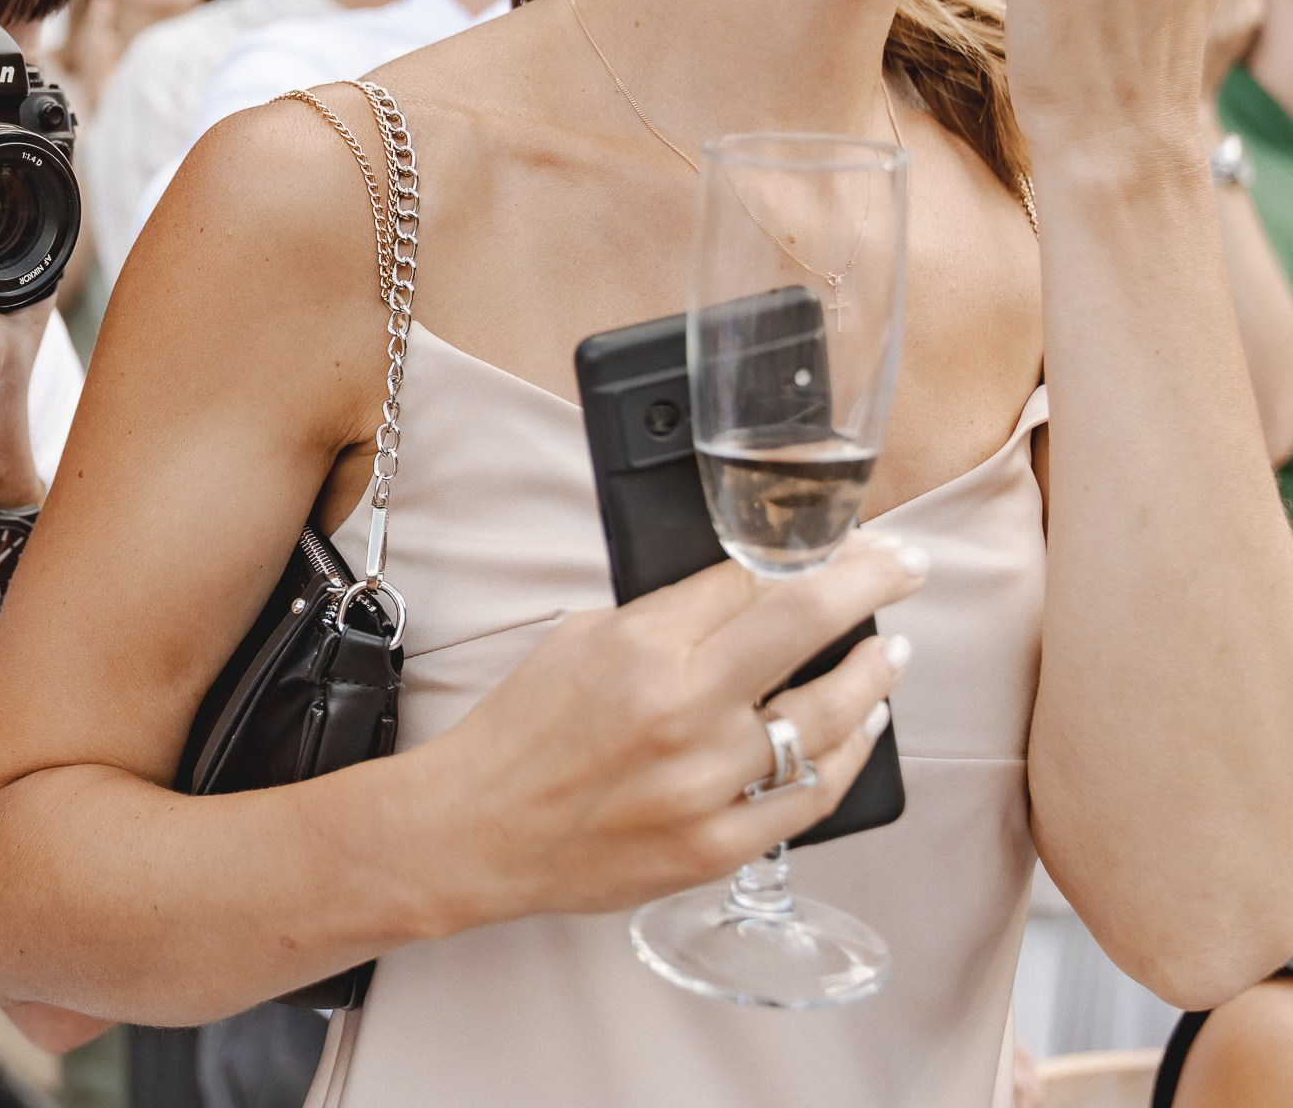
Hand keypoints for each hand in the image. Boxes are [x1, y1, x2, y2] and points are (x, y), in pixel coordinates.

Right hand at [419, 535, 920, 926]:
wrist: (480, 829)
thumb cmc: (522, 730)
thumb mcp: (580, 638)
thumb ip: (665, 616)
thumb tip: (743, 595)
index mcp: (642, 645)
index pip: (751, 576)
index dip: (811, 549)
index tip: (849, 541)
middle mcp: (683, 710)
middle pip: (807, 622)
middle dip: (872, 582)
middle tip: (906, 566)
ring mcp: (706, 784)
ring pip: (830, 716)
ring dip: (875, 674)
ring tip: (894, 652)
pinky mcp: (718, 845)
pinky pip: (812, 795)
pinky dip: (850, 752)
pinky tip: (864, 725)